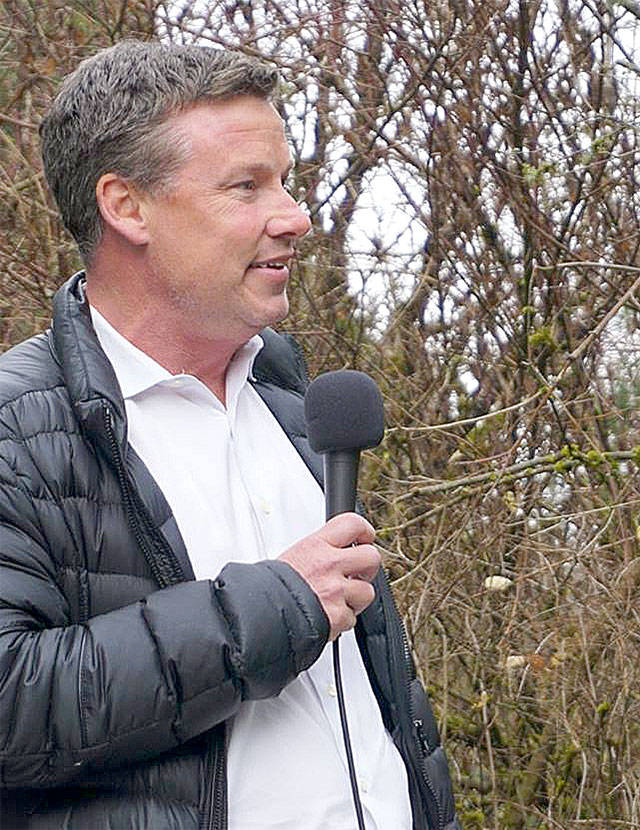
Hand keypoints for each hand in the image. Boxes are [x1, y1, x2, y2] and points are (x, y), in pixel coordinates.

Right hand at [279, 513, 380, 639]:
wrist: (258, 614)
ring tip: (338, 600)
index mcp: (316, 545)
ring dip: (355, 598)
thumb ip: (318, 553)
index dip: (364, 530)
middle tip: (357, 573)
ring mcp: (337, 591)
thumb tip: (333, 552)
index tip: (364, 537)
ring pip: (367, 592)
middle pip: (371, 556)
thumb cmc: (268, 588)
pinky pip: (352, 618)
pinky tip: (327, 617)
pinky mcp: (338, 616)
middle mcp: (329, 565)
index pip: (352, 524)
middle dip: (367, 567)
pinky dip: (342, 621)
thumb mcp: (292, 556)